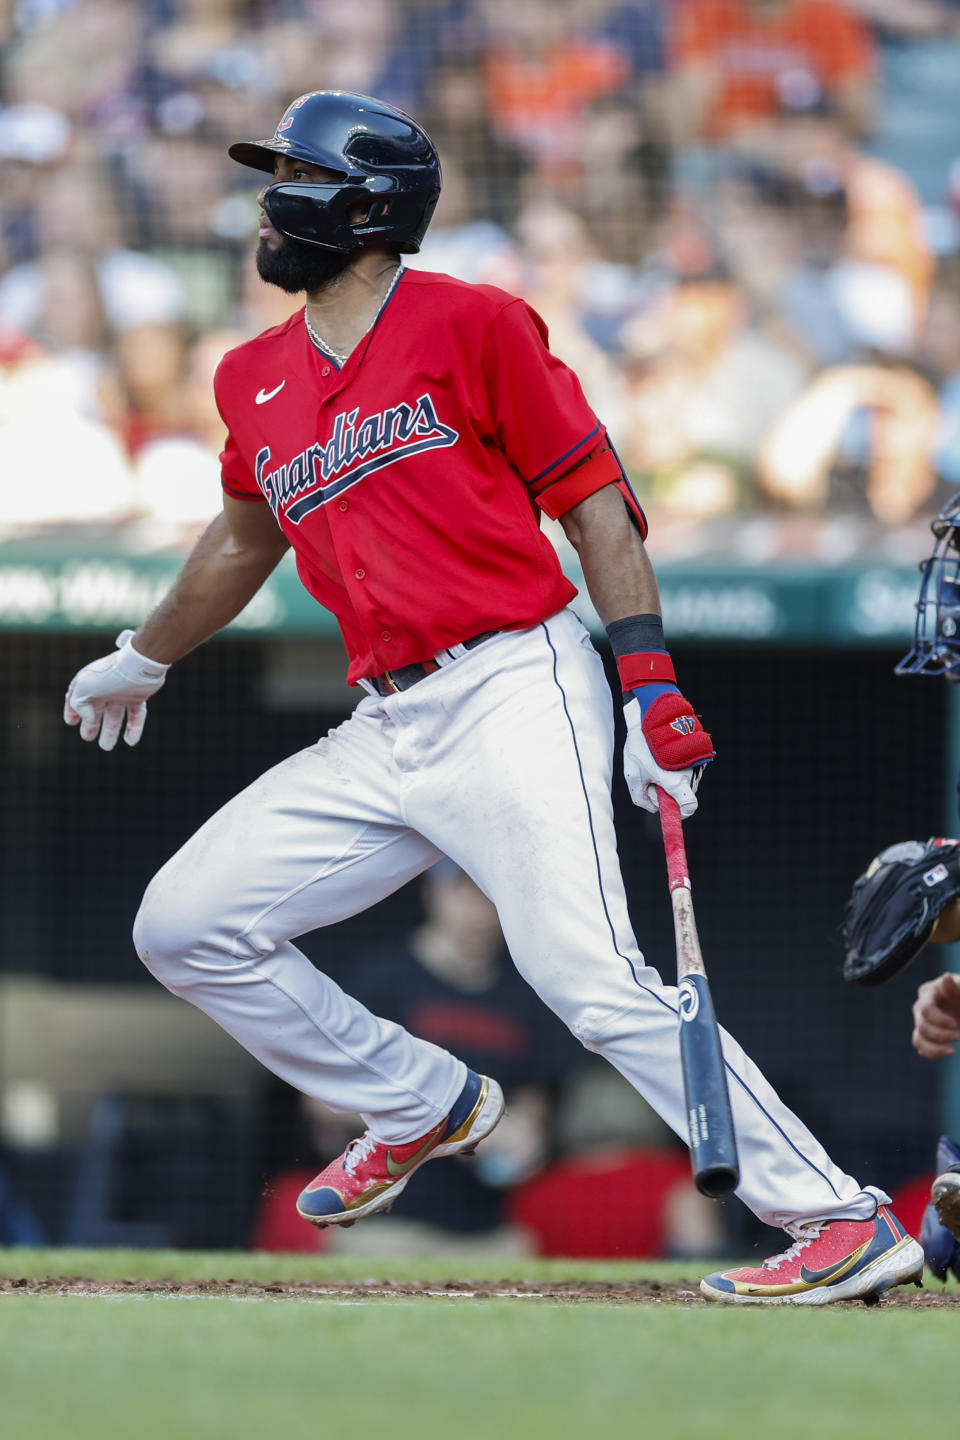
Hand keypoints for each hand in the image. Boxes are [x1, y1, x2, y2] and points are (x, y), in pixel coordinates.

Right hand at [64, 629, 169, 750]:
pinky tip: (130, 742)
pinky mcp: (139, 696)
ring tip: (106, 747)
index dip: (72, 710)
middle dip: (91, 724)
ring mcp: (122, 692)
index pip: (77, 697)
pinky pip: (136, 715)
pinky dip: (134, 728)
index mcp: (89, 682)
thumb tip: (88, 719)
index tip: (71, 722)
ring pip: (115, 715)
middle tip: (88, 738)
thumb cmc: (108, 675)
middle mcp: (105, 687)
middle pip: (97, 709)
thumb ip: (79, 705)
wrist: (138, 664)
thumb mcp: (84, 689)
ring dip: (110, 731)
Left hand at [623, 693, 712, 818]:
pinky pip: (687, 767)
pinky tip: (662, 753)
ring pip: (684, 780)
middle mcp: (691, 772)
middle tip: (651, 777)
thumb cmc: (640, 745)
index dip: (680, 812)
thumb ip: (640, 798)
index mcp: (676, 781)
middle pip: (683, 794)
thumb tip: (654, 807)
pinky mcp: (697, 751)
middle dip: (668, 792)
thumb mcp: (632, 775)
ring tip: (655, 760)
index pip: (690, 807)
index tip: (669, 808)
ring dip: (670, 777)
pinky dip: (675, 766)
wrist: (651, 712)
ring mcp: (696, 760)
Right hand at [912, 972, 959, 1057]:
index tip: (955, 1024)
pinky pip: (922, 1048)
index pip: (925, 1009)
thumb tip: (945, 978)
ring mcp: (922, 1022)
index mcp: (929, 992)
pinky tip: (948, 1050)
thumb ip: (955, 987)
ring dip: (934, 1048)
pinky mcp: (926, 1035)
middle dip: (940, 1035)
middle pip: (922, 1026)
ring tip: (952, 1050)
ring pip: (918, 1040)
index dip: (939, 1020)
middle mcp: (921, 1007)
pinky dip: (933, 1053)